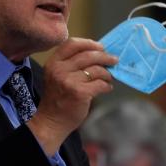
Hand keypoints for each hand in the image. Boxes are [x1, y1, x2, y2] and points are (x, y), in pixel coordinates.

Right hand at [27, 37, 117, 155]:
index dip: (89, 43)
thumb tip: (98, 53)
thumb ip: (71, 64)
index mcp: (53, 63)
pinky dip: (107, 85)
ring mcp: (69, 81)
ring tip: (109, 78)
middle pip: (87, 55)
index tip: (100, 47)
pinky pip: (100, 83)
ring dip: (107, 73)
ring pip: (96, 70)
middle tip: (114, 60)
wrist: (51, 121)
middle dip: (104, 56)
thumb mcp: (57, 76)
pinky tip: (107, 88)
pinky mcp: (80, 93)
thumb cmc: (58, 98)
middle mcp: (59, 70)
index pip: (72, 44)